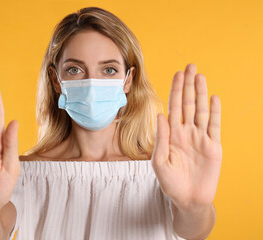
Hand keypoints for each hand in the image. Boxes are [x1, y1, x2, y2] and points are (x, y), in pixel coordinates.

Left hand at [151, 63, 221, 210]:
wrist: (188, 199)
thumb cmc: (170, 182)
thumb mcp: (159, 161)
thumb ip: (161, 137)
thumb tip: (161, 115)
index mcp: (172, 134)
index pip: (173, 107)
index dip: (175, 91)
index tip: (177, 74)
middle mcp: (186, 132)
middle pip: (188, 104)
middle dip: (188, 85)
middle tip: (190, 66)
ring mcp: (200, 138)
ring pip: (201, 110)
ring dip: (201, 93)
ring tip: (200, 76)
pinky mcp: (213, 146)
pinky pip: (214, 126)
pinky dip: (215, 112)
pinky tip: (213, 98)